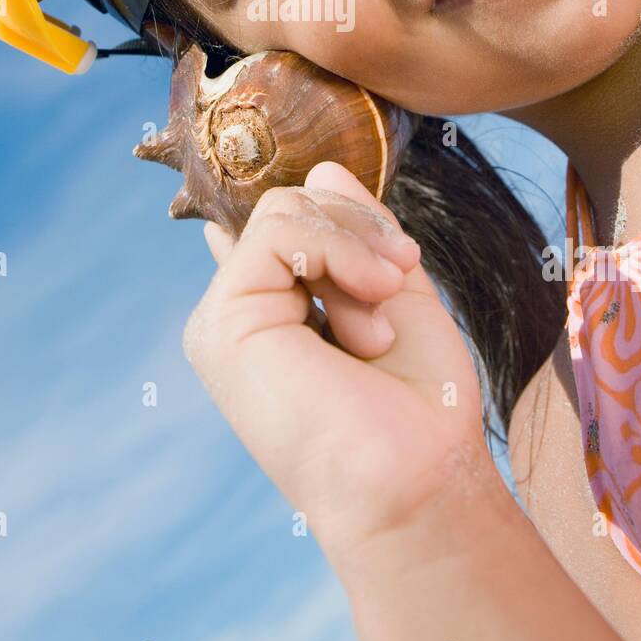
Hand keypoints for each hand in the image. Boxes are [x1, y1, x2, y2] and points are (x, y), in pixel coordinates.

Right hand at [184, 160, 490, 573]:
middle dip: (362, 231)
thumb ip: (359, 230)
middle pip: (292, 205)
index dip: (320, 212)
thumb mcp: (397, 289)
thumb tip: (322, 167)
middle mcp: (246, 311)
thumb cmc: (418, 403)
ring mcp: (228, 316)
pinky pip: (278, 229)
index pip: (277, 226)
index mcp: (280, 310)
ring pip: (284, 208)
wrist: (417, 473)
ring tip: (378, 316)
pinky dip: (336, 250)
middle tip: (396, 286)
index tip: (368, 238)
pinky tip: (363, 304)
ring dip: (354, 248)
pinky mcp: (222, 320)